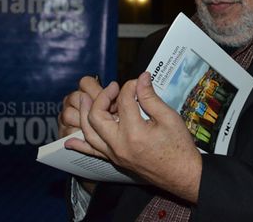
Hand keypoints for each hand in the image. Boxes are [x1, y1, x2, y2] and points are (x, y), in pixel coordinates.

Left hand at [66, 71, 201, 202]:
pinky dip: (80, 145)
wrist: (183, 175)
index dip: (130, 86)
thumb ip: (151, 97)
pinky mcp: (116, 160)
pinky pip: (92, 152)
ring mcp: (115, 155)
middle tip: (113, 87)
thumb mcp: (169, 117)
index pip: (124, 101)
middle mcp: (119, 145)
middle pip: (97, 116)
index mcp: (134, 133)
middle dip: (101, 97)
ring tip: (85, 99)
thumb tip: (141, 78)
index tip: (139, 81)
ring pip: (90, 133)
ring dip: (85, 114)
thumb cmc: (180, 148)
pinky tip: (69, 140)